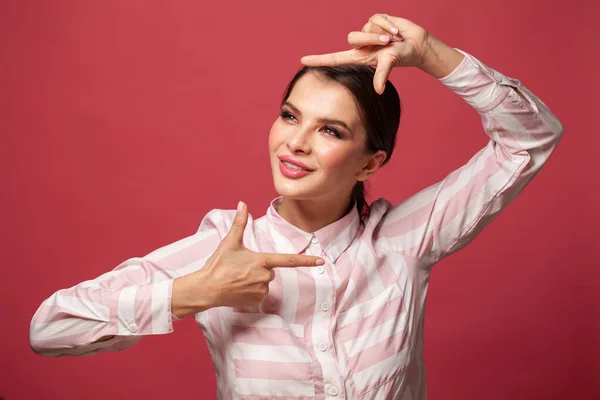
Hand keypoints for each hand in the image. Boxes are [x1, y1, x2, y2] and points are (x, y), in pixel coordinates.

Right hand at [172, 202, 323, 316]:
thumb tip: (242, 204)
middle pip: (270, 271)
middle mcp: (265, 277)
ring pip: (265, 283)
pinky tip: (238, 289)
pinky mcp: (256, 301)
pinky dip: (251, 291)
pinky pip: (259, 294)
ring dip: (255, 280)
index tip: (321, 261)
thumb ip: (239, 223)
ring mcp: (261, 291)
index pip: (289, 260)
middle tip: (240, 268)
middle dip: (259, 268)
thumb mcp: (229, 242)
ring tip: (237, 279)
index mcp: (262, 261)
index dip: (306, 260)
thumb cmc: (218, 264)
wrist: (206, 289)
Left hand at [300, 14, 429, 93]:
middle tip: (388, 42)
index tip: (302, 61)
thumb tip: (379, 90)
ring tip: (394, 38)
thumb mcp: (390, 64)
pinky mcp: (376, 20)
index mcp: (360, 56)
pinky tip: (396, 30)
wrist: (416, 44)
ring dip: (382, 32)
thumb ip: (382, 74)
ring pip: (366, 27)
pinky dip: (388, 24)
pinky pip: (377, 18)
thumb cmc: (402, 56)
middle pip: (353, 37)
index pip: (334, 58)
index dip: (319, 59)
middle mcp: (361, 44)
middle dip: (372, 38)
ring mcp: (368, 31)